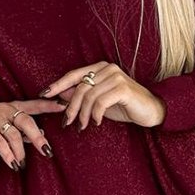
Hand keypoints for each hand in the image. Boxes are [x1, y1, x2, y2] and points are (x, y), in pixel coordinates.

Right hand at [0, 97, 65, 169]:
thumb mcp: (9, 129)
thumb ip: (25, 132)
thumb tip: (43, 136)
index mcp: (14, 107)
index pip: (34, 105)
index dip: (49, 105)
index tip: (63, 107)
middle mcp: (5, 108)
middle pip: (27, 121)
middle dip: (38, 138)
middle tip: (46, 152)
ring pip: (14, 135)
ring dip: (20, 152)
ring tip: (21, 164)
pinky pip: (0, 142)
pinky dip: (8, 155)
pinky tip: (12, 164)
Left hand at [37, 61, 165, 130]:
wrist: (151, 111)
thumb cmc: (125, 106)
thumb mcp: (99, 102)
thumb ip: (82, 96)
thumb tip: (59, 95)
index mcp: (101, 68)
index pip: (74, 75)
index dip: (57, 84)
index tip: (43, 94)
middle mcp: (108, 68)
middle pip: (79, 88)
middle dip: (70, 107)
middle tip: (67, 123)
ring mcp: (116, 77)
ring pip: (89, 96)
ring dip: (82, 115)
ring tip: (82, 127)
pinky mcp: (123, 89)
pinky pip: (100, 102)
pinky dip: (95, 115)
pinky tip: (96, 123)